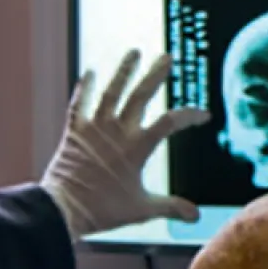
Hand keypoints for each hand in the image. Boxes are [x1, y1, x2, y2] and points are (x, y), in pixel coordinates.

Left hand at [41, 50, 208, 237]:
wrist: (64, 210)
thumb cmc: (103, 210)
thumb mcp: (142, 210)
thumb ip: (170, 207)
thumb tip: (195, 216)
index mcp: (137, 148)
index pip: (170, 123)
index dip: (189, 115)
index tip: (203, 114)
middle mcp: (117, 132)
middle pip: (140, 96)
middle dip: (155, 75)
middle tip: (167, 57)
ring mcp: (94, 128)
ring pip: (112, 92)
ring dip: (124, 71)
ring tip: (134, 52)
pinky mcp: (74, 132)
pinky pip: (79, 104)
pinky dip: (84, 88)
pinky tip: (90, 72)